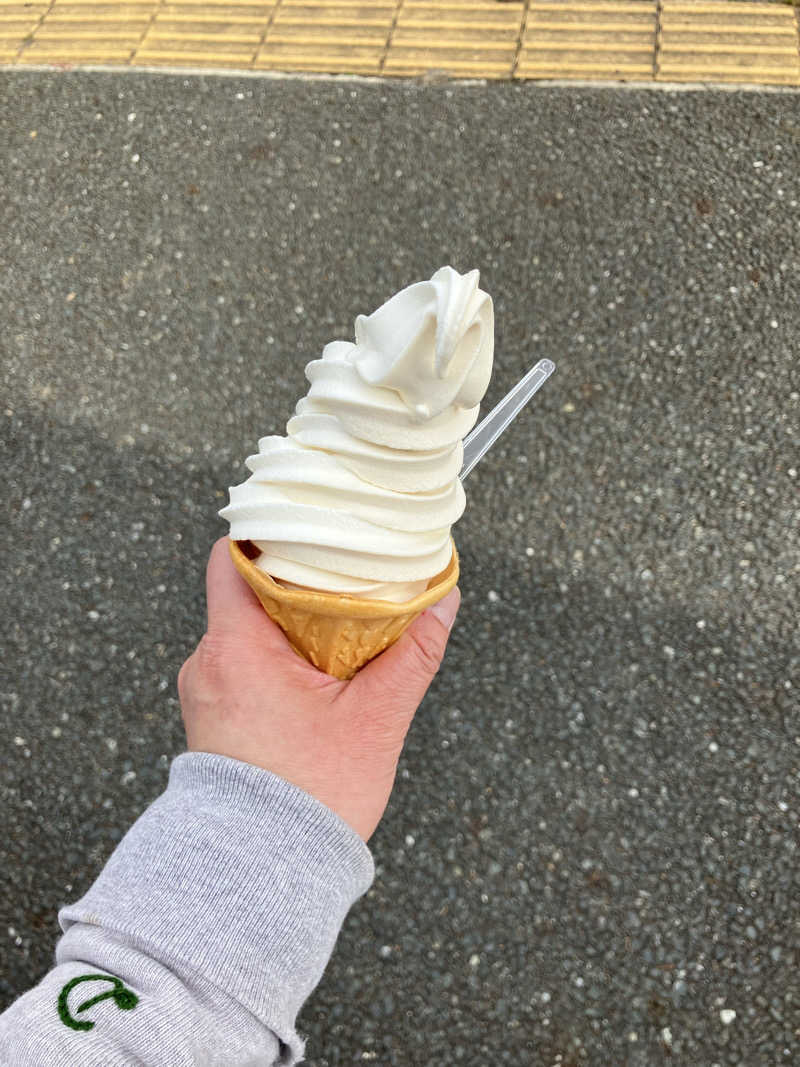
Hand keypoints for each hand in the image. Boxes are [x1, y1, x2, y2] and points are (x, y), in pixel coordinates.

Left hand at [178, 538, 459, 840]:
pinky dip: (279, 656)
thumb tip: (446, 601)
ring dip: (291, 622)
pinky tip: (320, 671)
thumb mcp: (374, 720)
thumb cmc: (310, 800)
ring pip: (249, 628)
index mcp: (236, 649)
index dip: (272, 532)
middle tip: (347, 575)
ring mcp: (207, 690)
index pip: (234, 558)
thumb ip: (412, 654)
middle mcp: (209, 662)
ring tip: (341, 626)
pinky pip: (244, 663)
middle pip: (248, 589)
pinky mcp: (214, 716)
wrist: (260, 875)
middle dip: (299, 579)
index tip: (313, 526)